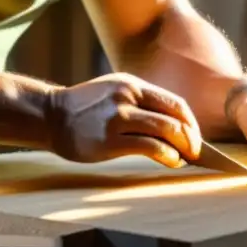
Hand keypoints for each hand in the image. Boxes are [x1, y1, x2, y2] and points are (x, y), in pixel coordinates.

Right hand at [46, 73, 201, 167]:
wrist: (50, 116)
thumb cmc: (84, 110)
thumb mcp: (113, 93)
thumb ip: (139, 103)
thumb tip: (172, 126)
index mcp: (131, 85)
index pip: (175, 103)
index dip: (191, 122)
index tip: (194, 137)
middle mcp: (128, 96)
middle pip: (175, 117)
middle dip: (192, 137)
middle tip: (196, 152)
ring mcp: (118, 117)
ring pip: (166, 130)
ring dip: (183, 147)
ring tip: (184, 158)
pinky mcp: (110, 139)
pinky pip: (149, 147)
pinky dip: (167, 156)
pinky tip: (171, 162)